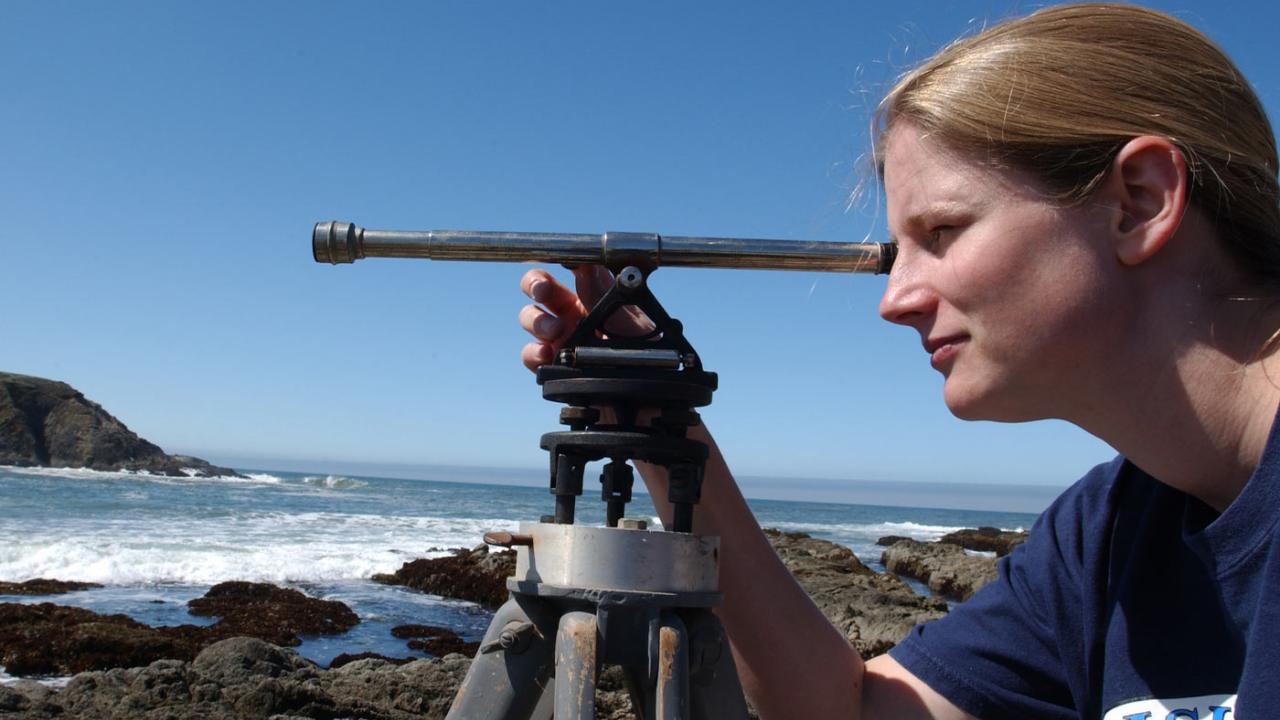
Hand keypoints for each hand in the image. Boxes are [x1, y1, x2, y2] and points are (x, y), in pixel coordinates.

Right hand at [518, 266, 652, 371]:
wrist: (644, 396)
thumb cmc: (648, 356)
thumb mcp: (632, 323)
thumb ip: (606, 296)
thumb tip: (587, 264)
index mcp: (595, 296)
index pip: (573, 268)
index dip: (560, 258)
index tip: (553, 255)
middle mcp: (574, 313)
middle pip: (541, 287)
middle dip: (535, 283)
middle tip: (541, 290)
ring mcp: (561, 338)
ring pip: (531, 317)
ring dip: (536, 320)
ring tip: (554, 331)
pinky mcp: (553, 365)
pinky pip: (531, 354)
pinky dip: (532, 352)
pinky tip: (545, 354)